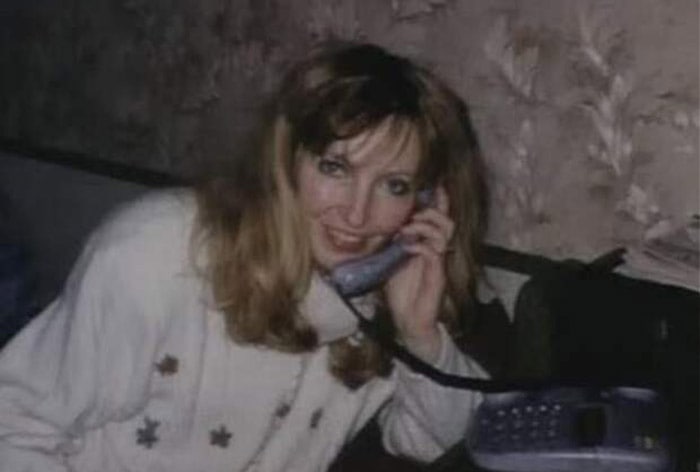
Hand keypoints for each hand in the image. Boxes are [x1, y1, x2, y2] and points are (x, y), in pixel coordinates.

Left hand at [384, 186, 454, 362]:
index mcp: (428, 244)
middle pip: (446, 219)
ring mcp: (438, 262)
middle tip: (411, 215)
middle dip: (429, 211)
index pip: (438, 217)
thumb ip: (393, 242)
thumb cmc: (402, 291)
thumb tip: (383, 224)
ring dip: (424, 226)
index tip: (432, 184)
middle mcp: (436, 250)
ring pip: (443, 232)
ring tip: (407, 229)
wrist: (409, 319)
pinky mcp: (437, 274)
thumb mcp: (393, 260)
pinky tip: (407, 247)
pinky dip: (419, 245)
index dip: (438, 200)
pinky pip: (433, 252)